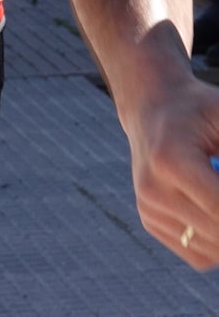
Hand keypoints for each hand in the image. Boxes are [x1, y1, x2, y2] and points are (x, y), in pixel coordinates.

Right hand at [126, 76, 218, 269]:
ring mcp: (148, 208)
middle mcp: (153, 189)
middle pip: (217, 232)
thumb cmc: (198, 109)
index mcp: (170, 160)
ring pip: (211, 250)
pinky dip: (216, 242)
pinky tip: (215, 212)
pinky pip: (198, 253)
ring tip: (218, 192)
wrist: (151, 107)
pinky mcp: (150, 221)